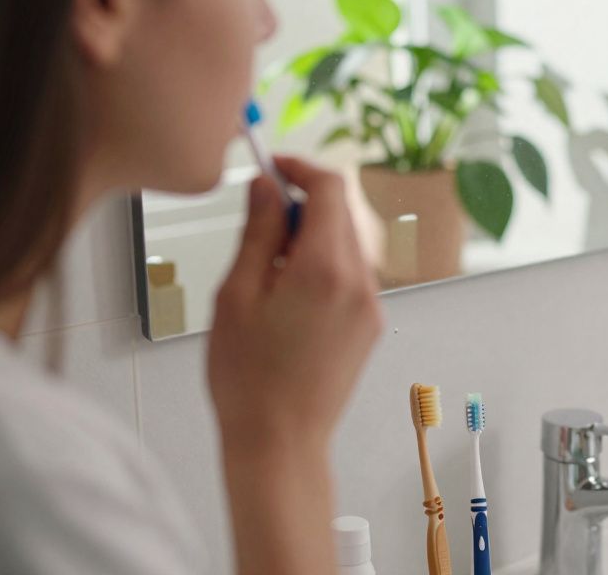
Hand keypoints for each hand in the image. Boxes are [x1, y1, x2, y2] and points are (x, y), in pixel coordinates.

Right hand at [208, 156, 382, 452]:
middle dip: (303, 204)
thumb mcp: (236, 294)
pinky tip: (289, 299)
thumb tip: (267, 186)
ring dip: (311, 238)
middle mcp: (360, 282)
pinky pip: (351, 274)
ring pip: (346, 243)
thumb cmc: (248, 379)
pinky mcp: (371, 324)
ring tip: (268, 275)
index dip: (300, 167)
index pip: (330, 188)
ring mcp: (371, 305)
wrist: (280, 442)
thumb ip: (258, 232)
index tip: (271, 166)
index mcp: (325, 269)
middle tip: (258, 225)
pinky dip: (323, 266)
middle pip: (342, 213)